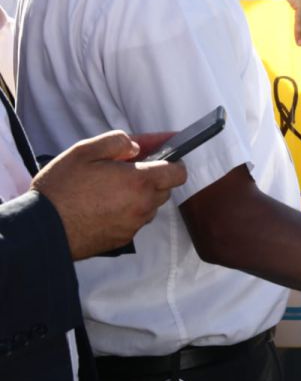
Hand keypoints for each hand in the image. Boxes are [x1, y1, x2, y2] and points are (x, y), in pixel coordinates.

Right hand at [32, 131, 186, 259]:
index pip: (178, 172)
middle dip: (152, 178)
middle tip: (126, 171)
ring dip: (139, 196)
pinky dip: (127, 212)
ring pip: (149, 206)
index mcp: (139, 181)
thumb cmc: (62, 188)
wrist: (42, 228)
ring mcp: (133, 225)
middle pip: (164, 189)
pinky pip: (134, 222)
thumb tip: (137, 147)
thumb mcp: (84, 151)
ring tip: (110, 190)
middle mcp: (142, 205)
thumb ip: (117, 141)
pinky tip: (103, 207)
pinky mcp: (122, 239)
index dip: (172, 161)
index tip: (162, 156)